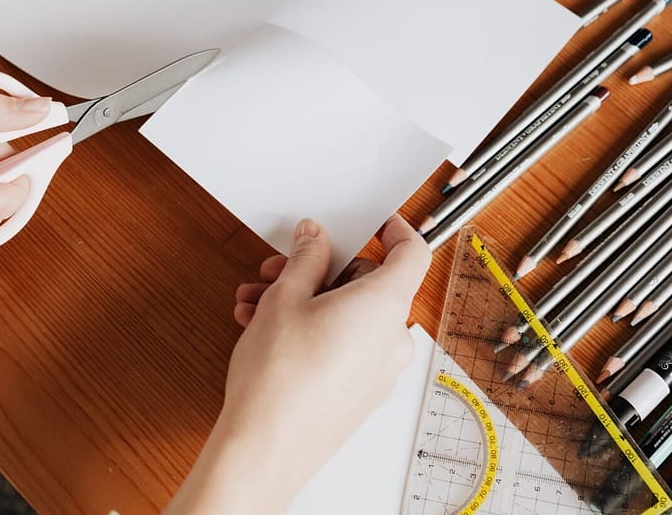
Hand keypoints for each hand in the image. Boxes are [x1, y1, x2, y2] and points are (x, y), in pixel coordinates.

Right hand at [165, 215, 430, 513]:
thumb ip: (306, 259)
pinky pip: (345, 347)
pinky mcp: (361, 394)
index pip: (413, 253)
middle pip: (370, 285)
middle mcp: (391, 339)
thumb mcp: (285, 297)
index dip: (395, 231)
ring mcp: (379, 371)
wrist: (264, 448)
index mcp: (385, 306)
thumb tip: (315, 239)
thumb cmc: (278, 378)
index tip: (375, 224)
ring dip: (306, 303)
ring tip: (258, 305)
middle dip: (321, 272)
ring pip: (349, 317)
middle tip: (280, 271)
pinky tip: (267, 333)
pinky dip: (313, 333)